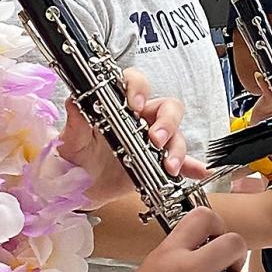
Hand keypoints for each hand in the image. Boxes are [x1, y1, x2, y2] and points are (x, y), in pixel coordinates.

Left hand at [58, 68, 204, 205]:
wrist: (81, 187)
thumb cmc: (77, 156)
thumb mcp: (71, 139)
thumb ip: (75, 121)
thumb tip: (74, 100)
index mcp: (119, 107)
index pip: (135, 84)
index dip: (139, 88)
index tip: (135, 104)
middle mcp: (140, 120)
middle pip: (167, 107)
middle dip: (167, 121)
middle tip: (155, 139)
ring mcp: (152, 142)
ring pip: (177, 134)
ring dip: (177, 148)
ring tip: (168, 166)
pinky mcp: (158, 164)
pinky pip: (183, 163)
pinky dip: (192, 167)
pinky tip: (200, 172)